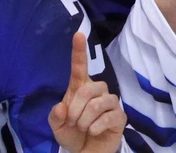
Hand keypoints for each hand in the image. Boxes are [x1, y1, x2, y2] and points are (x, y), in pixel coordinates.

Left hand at [49, 31, 125, 152]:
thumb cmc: (72, 133)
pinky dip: (95, 127)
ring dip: (85, 120)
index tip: (78, 34)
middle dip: (76, 109)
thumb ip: (55, 116)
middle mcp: (97, 91)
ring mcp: (110, 103)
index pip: (80, 67)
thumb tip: (61, 107)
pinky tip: (93, 131)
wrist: (86, 151)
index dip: (79, 51)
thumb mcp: (57, 127)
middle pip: (88, 89)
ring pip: (98, 103)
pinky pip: (108, 116)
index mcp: (80, 89)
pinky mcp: (119, 116)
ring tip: (83, 128)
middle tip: (72, 122)